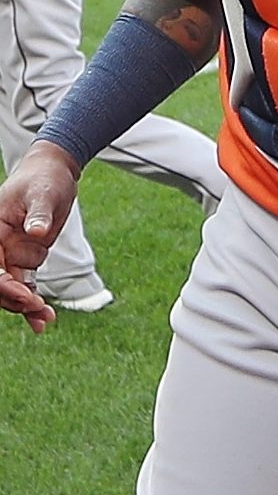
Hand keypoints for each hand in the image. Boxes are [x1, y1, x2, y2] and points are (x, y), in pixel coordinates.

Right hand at [0, 141, 79, 333]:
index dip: (4, 284)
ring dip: (26, 306)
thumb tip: (37, 233)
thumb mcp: (43, 193)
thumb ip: (39, 213)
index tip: (26, 295)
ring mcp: (10, 254)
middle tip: (39, 310)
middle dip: (16, 300)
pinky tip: (43, 318)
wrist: (55, 174)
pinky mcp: (25, 258)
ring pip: (12, 289)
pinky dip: (33, 300)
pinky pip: (25, 285)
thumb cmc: (44, 179)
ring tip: (45, 320)